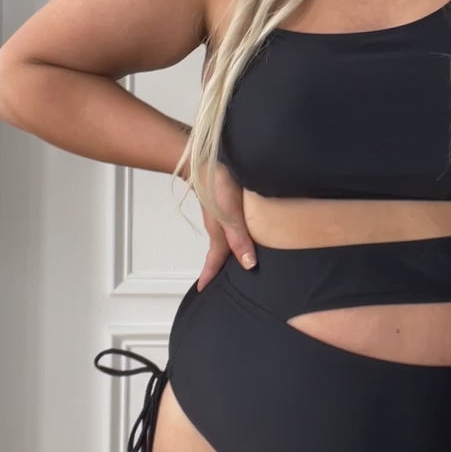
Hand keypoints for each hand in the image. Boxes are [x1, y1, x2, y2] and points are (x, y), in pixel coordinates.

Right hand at [194, 160, 257, 289]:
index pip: (214, 261)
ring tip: (237, 262)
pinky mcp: (227, 206)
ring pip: (226, 239)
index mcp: (218, 235)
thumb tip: (248, 265)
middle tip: (222, 283)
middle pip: (220, 252)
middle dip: (220, 268)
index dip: (209, 276)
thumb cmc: (218, 187)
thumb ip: (239, 239)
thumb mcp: (230, 216)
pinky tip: (244, 235)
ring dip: (230, 252)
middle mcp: (219, 228)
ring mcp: (222, 217)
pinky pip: (230, 227)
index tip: (202, 291)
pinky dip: (235, 236)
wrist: (210, 160)